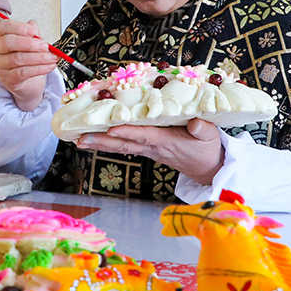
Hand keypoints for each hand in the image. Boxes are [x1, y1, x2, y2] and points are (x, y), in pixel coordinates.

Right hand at [0, 19, 59, 111]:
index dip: (18, 27)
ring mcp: (1, 65)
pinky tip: (49, 66)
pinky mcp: (8, 79)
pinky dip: (39, 69)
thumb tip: (34, 26)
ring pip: (17, 59)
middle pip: (8, 43)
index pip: (3, 27)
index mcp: (1, 36)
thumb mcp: (31, 42)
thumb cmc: (27, 56)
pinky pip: (23, 72)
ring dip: (39, 58)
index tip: (34, 31)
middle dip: (29, 44)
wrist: (26, 79)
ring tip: (52, 57)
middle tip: (45, 46)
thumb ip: (32, 33)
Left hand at [77, 119, 224, 184]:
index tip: (111, 129)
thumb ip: (203, 129)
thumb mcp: (211, 136)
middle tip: (80, 139)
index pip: (144, 136)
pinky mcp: (148, 148)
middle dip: (101, 141)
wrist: (208, 168)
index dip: (128, 133)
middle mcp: (153, 147)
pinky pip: (124, 145)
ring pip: (120, 146)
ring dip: (99, 143)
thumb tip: (195, 122)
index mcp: (167, 141)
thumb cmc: (208, 149)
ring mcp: (149, 149)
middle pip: (124, 144)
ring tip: (79, 140)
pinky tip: (94, 139)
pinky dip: (108, 142)